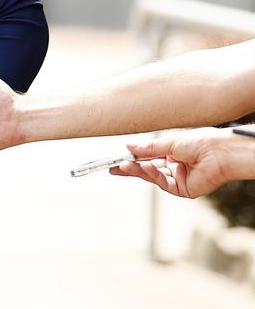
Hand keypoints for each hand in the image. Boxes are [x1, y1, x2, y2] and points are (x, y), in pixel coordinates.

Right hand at [110, 128, 244, 198]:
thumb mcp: (169, 142)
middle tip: (112, 167)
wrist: (220, 152)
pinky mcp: (183, 190)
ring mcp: (179, 179)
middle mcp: (175, 166)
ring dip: (138, 171)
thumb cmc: (200, 142)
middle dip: (130, 168)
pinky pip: (163, 183)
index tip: (117, 157)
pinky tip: (144, 166)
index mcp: (173, 153)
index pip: (148, 157)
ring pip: (153, 177)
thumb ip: (149, 148)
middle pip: (147, 169)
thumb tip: (129, 146)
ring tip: (124, 165)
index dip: (133, 157)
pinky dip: (152, 175)